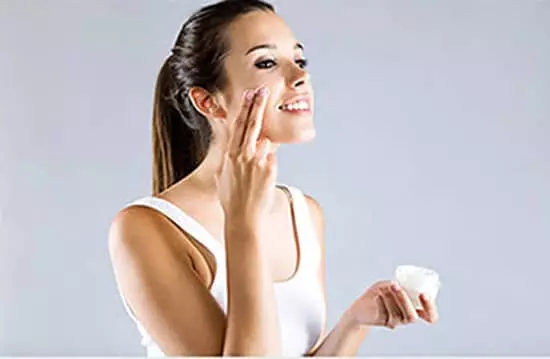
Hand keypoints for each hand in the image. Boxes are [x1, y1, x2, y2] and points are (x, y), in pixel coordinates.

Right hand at [216, 86, 276, 230]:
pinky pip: (272, 159)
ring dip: (264, 151)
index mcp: (229, 155)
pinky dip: (269, 165)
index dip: (244, 109)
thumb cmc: (232, 200)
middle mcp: (242, 155)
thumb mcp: (223, 177)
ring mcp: (256, 161)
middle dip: (257, 105)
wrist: (244, 218)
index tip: (249, 95)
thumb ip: (228, 162)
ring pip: (266, 144)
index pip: (238, 126)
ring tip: (256, 172)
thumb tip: (230, 154)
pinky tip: (262, 180)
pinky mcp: (269, 169)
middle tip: (263, 90)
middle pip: (252, 124)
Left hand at [345, 280, 438, 329]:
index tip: (423, 294)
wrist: (362, 306)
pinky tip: (377, 294)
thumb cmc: (380, 292)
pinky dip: (381, 302)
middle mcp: (408, 318)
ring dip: (391, 298)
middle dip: (405, 300)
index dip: (430, 308)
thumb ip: (396, 284)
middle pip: (412, 317)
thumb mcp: (389, 284)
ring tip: (385, 286)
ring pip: (397, 315)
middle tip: (397, 286)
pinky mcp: (384, 322)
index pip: (430, 316)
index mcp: (416, 309)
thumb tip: (398, 284)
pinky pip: (384, 313)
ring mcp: (396, 322)